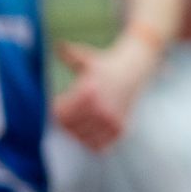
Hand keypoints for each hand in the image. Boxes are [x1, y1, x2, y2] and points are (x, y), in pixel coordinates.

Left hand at [52, 38, 156, 152]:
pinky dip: (92, 141)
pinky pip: (97, 146)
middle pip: (68, 128)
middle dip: (65, 121)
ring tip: (80, 119)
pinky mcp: (120, 129)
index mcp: (88, 91)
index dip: (55, 110)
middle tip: (68, 112)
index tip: (58, 104)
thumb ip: (68, 53)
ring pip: (81, 139)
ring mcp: (111, 121)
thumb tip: (56, 45)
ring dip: (77, 132)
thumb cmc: (106, 63)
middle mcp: (100, 108)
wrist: (135, 68)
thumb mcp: (86, 57)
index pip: (59, 115)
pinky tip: (91, 128)